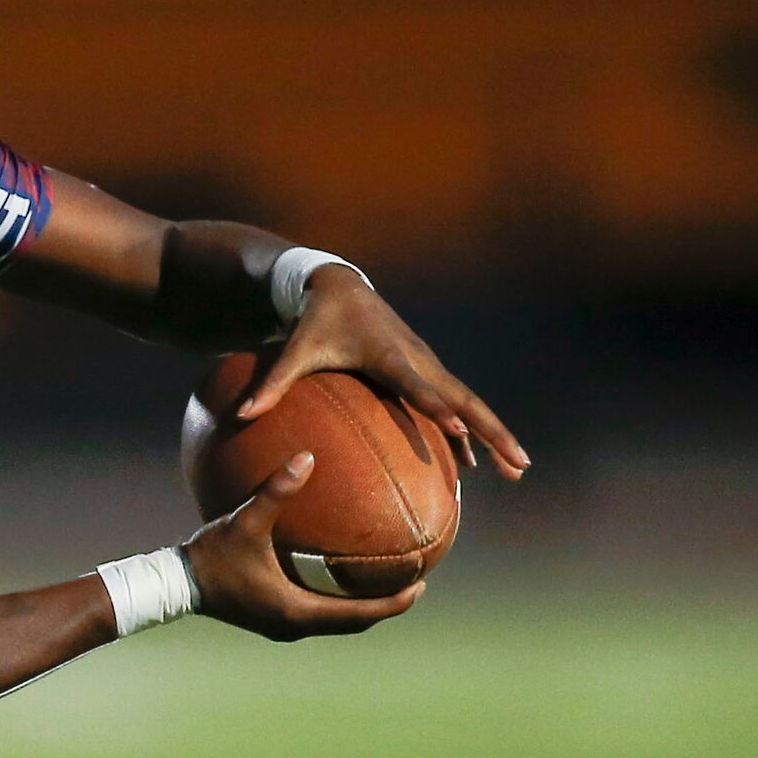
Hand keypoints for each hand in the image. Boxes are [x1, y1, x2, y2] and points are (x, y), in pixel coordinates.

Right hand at [183, 453, 422, 641]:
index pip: (359, 615)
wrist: (174, 584)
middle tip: (412, 584)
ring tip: (385, 582)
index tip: (421, 586)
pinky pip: (318, 614)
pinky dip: (337, 602)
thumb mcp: (245, 522)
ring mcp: (282, 625)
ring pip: (336, 621)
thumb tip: (307, 457)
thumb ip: (276, 491)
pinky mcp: (272, 618)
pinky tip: (340, 579)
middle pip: (354, 623)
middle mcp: (294, 625)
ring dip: (362, 606)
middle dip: (385, 606)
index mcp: (297, 611)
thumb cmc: (210, 557)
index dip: (393, 603)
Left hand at [240, 267, 528, 476]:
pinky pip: (454, 404)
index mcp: (389, 354)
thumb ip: (272, 385)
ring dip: (493, 435)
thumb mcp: (294, 351)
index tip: (458, 430)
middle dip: (491, 431)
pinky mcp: (426, 370)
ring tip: (517, 469)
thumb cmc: (316, 322)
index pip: (417, 385)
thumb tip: (240, 417)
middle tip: (518, 463)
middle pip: (463, 399)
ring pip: (467, 403)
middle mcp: (418, 360)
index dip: (436, 406)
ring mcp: (428, 365)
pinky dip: (469, 430)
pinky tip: (477, 462)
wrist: (340, 288)